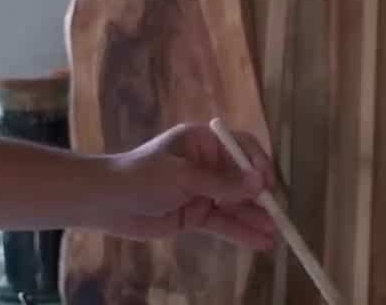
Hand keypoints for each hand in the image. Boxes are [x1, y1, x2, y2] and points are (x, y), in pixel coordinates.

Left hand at [92, 122, 279, 250]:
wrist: (108, 202)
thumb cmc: (142, 177)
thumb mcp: (183, 176)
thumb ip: (221, 182)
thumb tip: (259, 182)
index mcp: (202, 142)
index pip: (240, 147)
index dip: (257, 164)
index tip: (266, 185)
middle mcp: (206, 164)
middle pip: (242, 179)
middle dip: (260, 198)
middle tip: (276, 216)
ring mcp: (202, 190)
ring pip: (235, 204)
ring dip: (254, 218)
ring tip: (275, 235)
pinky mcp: (196, 214)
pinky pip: (223, 222)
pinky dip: (240, 231)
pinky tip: (260, 242)